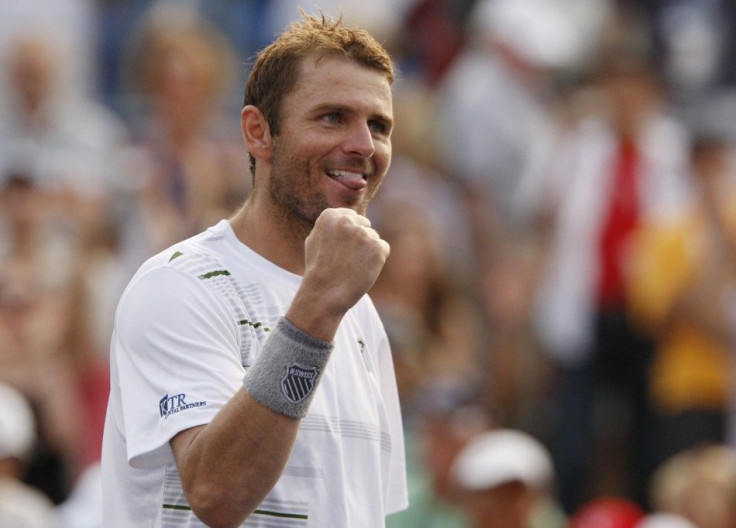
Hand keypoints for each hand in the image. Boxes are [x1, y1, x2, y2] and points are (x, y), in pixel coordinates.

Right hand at [287, 208, 389, 339]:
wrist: (325, 293)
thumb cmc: (317, 270)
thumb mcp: (314, 240)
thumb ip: (330, 225)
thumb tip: (345, 216)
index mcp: (330, 216)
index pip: (352, 216)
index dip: (349, 235)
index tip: (341, 249)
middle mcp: (347, 221)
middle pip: (365, 225)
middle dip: (360, 241)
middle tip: (347, 260)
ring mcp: (363, 234)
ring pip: (374, 238)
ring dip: (368, 251)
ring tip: (353, 267)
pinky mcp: (377, 247)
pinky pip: (383, 250)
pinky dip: (377, 261)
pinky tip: (363, 270)